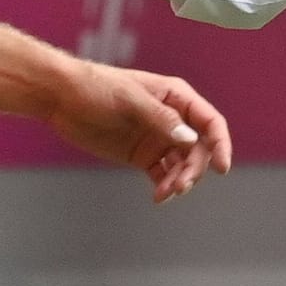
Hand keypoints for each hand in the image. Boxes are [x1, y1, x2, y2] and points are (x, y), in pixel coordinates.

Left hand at [47, 59, 232, 202]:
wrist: (62, 98)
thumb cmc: (96, 88)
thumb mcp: (129, 100)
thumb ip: (160, 119)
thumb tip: (189, 139)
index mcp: (175, 97)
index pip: (209, 122)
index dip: (221, 145)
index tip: (222, 168)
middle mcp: (172, 119)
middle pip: (199, 149)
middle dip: (194, 169)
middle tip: (180, 185)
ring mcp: (158, 138)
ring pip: (182, 166)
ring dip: (179, 181)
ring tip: (164, 193)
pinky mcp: (142, 155)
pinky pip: (163, 175)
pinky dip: (165, 187)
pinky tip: (158, 197)